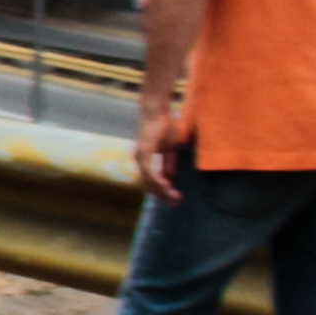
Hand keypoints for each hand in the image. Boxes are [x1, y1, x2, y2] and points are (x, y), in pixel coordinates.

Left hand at [138, 89, 192, 203]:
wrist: (157, 111)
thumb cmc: (164, 127)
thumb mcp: (170, 149)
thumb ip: (168, 164)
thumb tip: (170, 178)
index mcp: (144, 160)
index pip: (150, 181)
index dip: (162, 192)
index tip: (175, 199)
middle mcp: (139, 160)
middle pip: (149, 185)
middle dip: (163, 195)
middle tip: (176, 202)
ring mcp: (140, 156)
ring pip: (148, 180)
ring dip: (162, 190)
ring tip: (175, 197)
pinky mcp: (144, 152)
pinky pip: (149, 170)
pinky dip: (157, 180)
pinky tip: (167, 186)